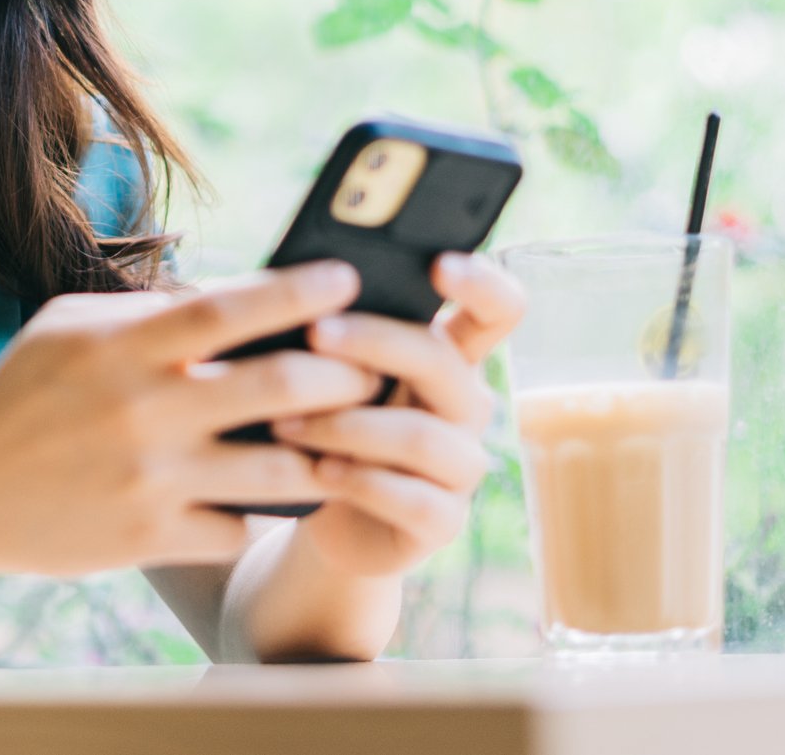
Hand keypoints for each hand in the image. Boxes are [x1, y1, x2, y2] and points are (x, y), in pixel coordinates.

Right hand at [0, 262, 378, 576]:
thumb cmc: (23, 396)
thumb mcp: (67, 328)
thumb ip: (145, 311)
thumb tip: (234, 297)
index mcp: (123, 348)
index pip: (228, 309)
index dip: (297, 292)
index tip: (346, 275)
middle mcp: (142, 412)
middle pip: (276, 388)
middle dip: (342, 376)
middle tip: (375, 368)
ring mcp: (150, 480)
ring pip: (279, 468)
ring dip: (329, 452)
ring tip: (360, 437)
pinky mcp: (150, 538)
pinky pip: (241, 525)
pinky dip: (271, 509)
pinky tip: (292, 495)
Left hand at [270, 252, 525, 578]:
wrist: (323, 514)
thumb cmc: (326, 422)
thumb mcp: (332, 371)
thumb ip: (335, 328)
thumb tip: (293, 277)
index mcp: (448, 356)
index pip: (498, 310)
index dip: (482, 283)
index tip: (439, 264)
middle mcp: (466, 406)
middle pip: (443, 362)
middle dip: (374, 341)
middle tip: (314, 333)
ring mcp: (461, 466)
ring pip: (422, 436)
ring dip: (346, 425)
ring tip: (285, 423)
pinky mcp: (443, 521)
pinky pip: (415, 500)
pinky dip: (360, 482)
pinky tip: (317, 473)